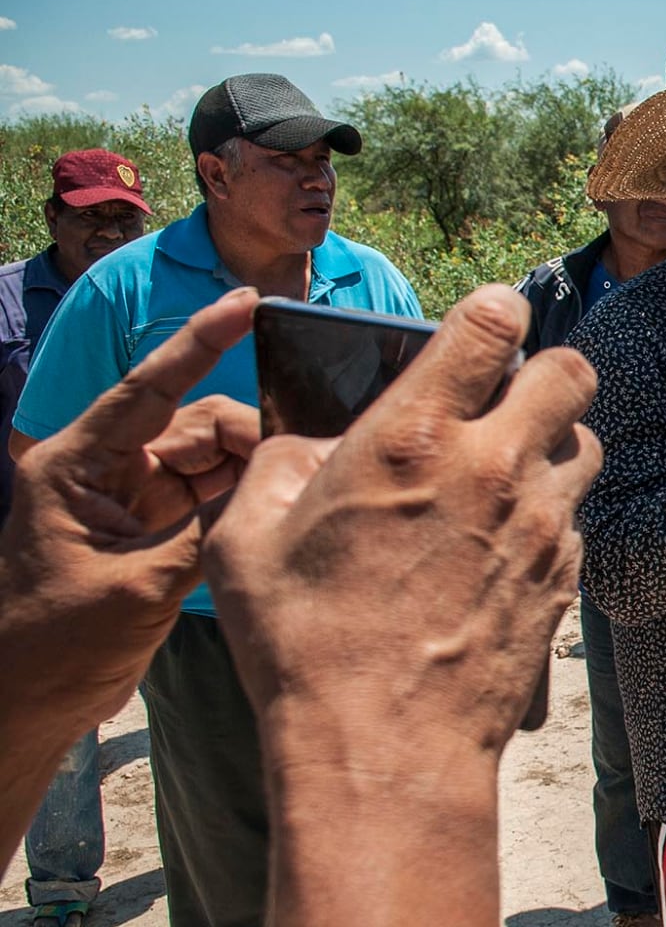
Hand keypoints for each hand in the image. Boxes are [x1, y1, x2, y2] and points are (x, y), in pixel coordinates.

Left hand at [0, 287, 259, 742]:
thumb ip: (208, 528)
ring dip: (250, 470)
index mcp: (77, 465)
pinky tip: (277, 508)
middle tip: (296, 467)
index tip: (245, 304)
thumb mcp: (140, 585)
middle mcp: (104, 470)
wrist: (26, 704)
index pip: (148, 388)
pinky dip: (242, 498)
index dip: (198, 342)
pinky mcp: (151, 530)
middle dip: (248, 436)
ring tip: (292, 491)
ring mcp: (130, 499)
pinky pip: (209, 495)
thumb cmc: (57, 645)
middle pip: (195, 423)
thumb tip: (273, 485)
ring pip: (210, 458)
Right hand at [199, 285, 601, 758]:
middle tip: (502, 403)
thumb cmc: (304, 645)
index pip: (494, 319)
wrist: (382, 749)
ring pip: (585, 444)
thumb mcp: (248, 539)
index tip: (474, 331)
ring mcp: (541, 523)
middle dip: (541, 373)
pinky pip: (575, 518)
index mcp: (414, 436)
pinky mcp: (564, 575)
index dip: (490, 313)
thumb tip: (313, 443)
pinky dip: (547, 517)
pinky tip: (500, 549)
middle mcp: (494, 466)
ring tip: (503, 476)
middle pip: (571, 370)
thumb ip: (284, 464)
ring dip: (552, 445)